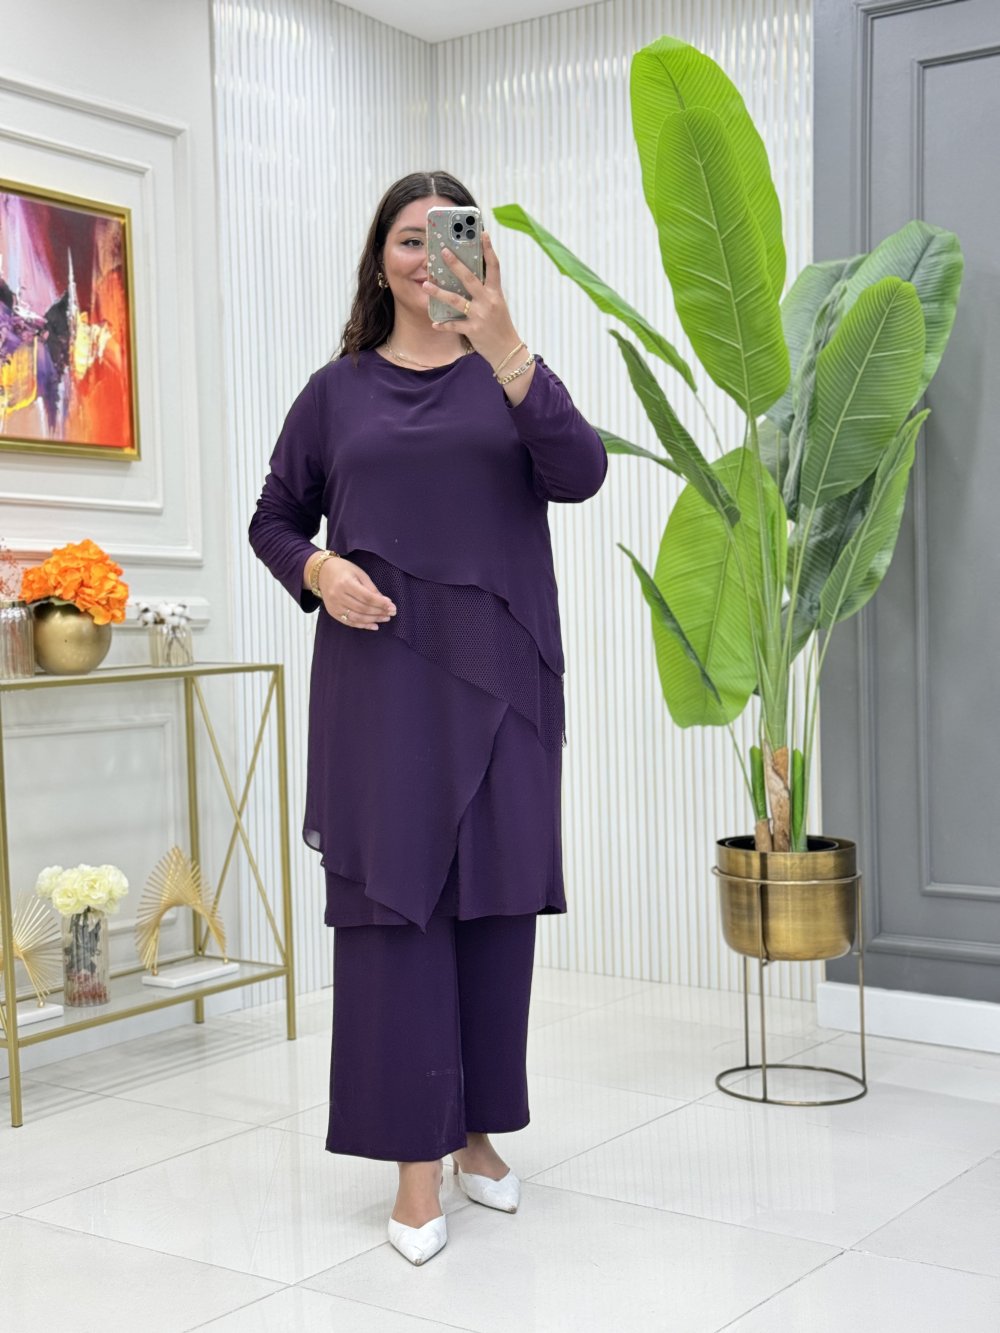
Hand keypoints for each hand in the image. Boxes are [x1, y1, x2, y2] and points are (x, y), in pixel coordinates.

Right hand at [318, 556, 395, 630]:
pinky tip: (373, 625)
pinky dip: (362, 625)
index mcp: (345, 583)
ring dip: (373, 620)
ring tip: (385, 618)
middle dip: (379, 612)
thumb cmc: (343, 570)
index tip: (392, 606)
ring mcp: (334, 605)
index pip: (366, 597)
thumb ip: (371, 588)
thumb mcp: (360, 574)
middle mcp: (337, 595)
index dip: (380, 603)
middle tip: (391, 613)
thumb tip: (385, 602)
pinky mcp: (332, 612)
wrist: (322, 572)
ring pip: (356, 617)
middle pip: (362, 608)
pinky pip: (349, 622)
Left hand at [423, 231, 520, 370]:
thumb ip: (485, 291)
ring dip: (439, 292)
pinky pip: (454, 325)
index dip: (489, 249)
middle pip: (470, 278)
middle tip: (443, 251)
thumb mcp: (497, 305)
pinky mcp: (473, 330)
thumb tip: (468, 276)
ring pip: (456, 300)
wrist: (508, 350)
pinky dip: (443, 325)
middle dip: (455, 264)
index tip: (482, 233)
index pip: (494, 266)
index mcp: (495, 293)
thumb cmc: (500, 326)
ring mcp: (480, 316)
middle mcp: (488, 301)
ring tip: (426, 284)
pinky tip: (434, 323)